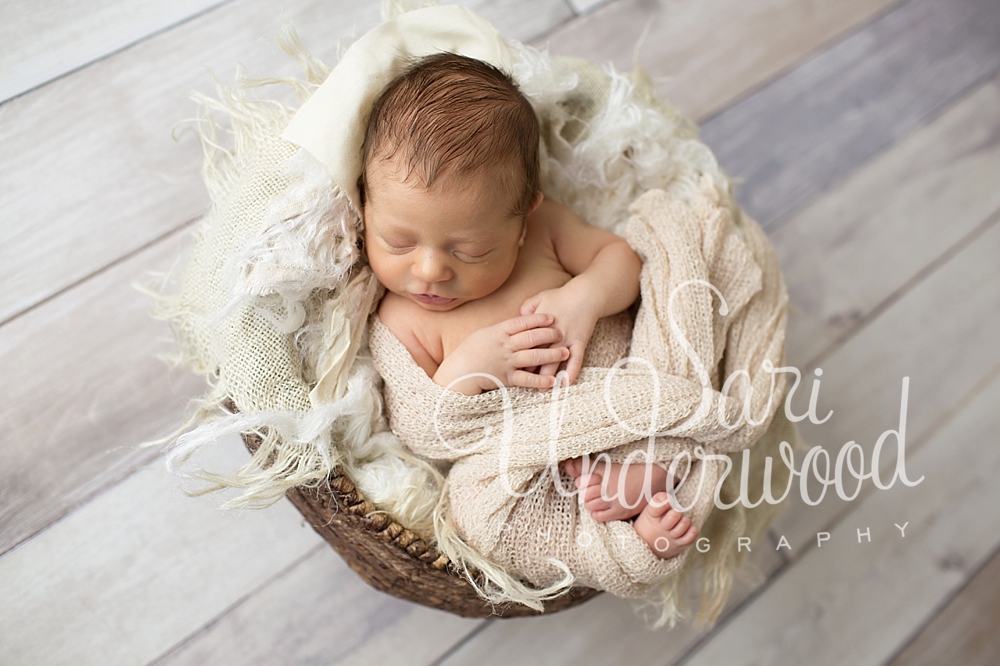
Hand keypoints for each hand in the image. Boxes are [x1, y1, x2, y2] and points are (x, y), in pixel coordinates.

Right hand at [432, 313, 568, 394]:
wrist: (458, 373)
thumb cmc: (469, 352)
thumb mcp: (483, 334)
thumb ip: (501, 330)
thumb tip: (516, 322)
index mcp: (497, 332)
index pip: (520, 323)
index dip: (537, 319)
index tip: (550, 317)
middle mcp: (503, 346)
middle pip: (530, 337)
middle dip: (548, 334)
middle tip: (561, 332)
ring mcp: (506, 362)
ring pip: (532, 356)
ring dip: (550, 354)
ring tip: (565, 352)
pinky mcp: (506, 378)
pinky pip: (526, 379)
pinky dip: (540, 380)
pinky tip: (552, 380)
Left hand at [520, 279, 600, 384]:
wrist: (585, 294)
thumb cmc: (560, 296)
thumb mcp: (538, 299)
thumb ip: (525, 310)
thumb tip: (516, 321)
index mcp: (537, 325)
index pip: (523, 345)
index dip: (515, 358)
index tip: (508, 369)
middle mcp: (550, 335)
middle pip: (536, 356)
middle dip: (528, 372)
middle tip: (520, 385)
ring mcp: (566, 339)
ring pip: (554, 362)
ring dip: (547, 377)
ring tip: (542, 391)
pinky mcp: (579, 342)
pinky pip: (576, 360)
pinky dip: (571, 372)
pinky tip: (566, 384)